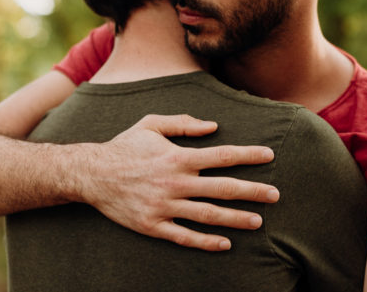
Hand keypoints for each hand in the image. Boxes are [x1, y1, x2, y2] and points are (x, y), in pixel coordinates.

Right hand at [77, 114, 279, 251]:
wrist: (91, 174)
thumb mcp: (151, 124)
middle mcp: (174, 182)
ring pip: (207, 215)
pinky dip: (205, 242)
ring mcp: (164, 206)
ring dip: (235, 219)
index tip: (270, 155)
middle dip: (252, 191)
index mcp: (177, 156)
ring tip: (258, 222)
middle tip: (275, 195)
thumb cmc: (125, 146)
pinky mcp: (152, 225)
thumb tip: (213, 126)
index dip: (248, 155)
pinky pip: (184, 236)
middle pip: (222, 188)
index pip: (222, 155)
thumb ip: (183, 123)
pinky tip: (224, 243)